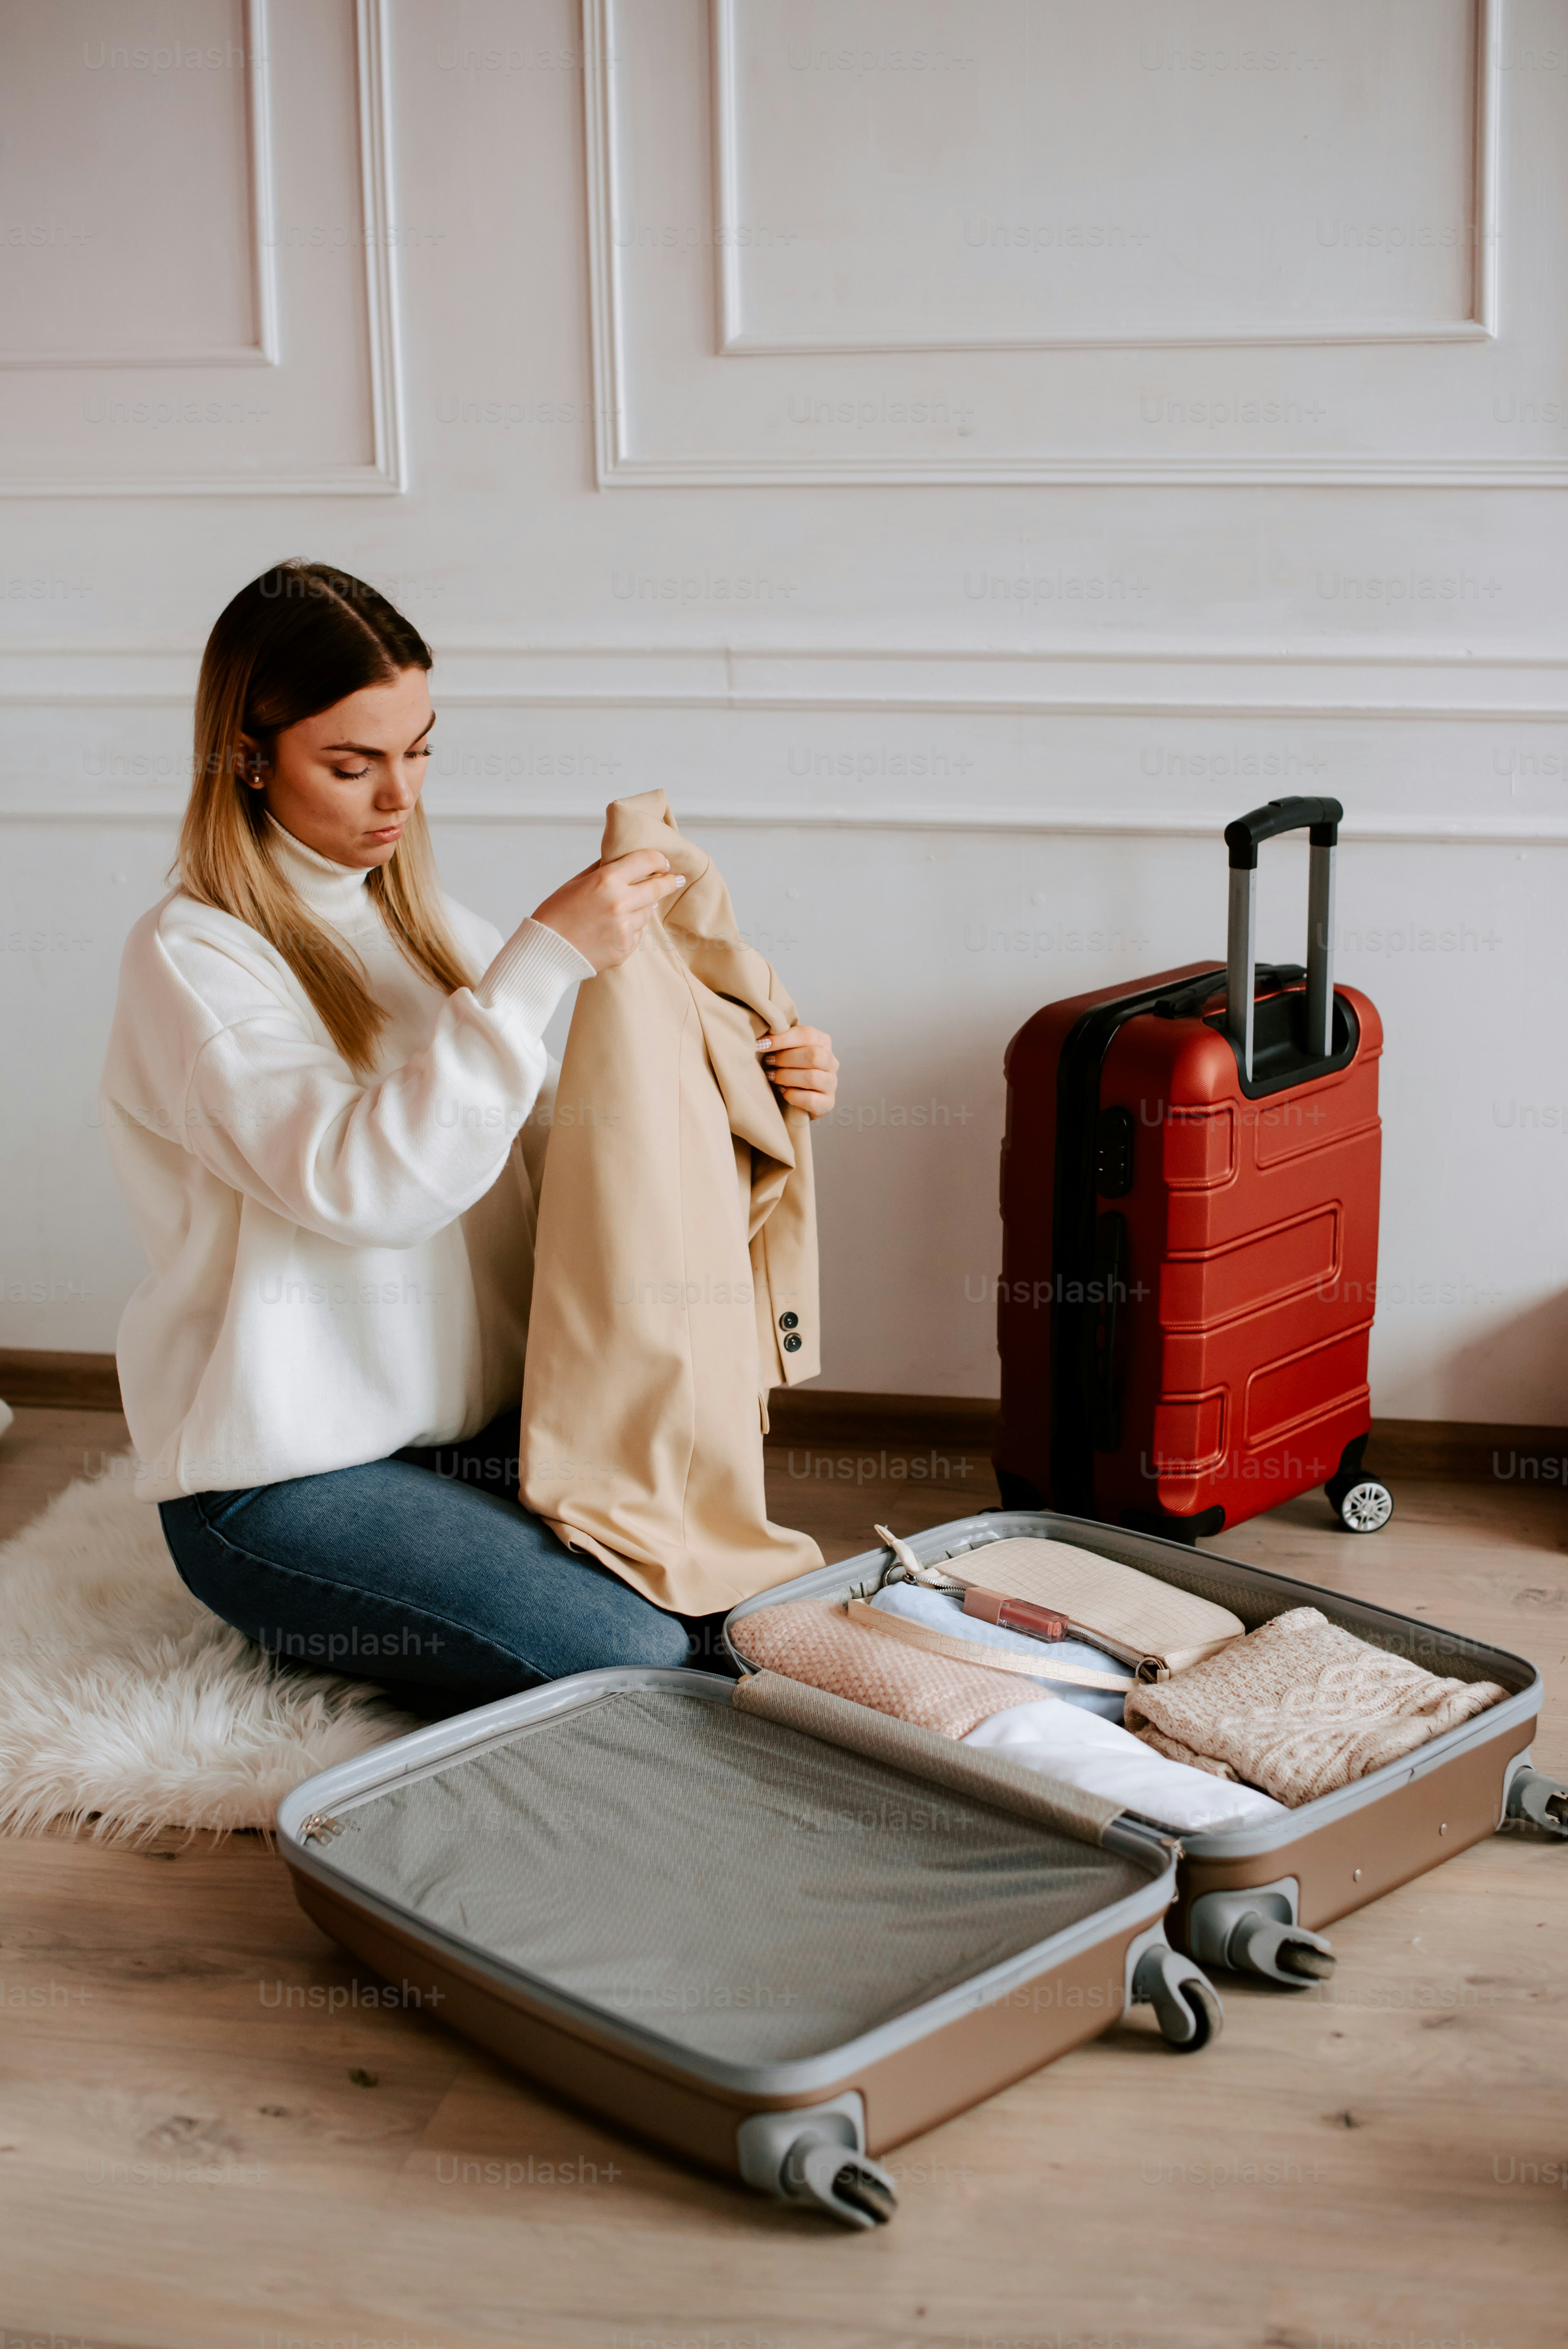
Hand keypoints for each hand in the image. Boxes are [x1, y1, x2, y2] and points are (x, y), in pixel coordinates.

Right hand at [532, 849, 685, 972]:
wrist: (545, 952)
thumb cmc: (556, 913)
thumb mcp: (577, 882)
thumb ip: (603, 870)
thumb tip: (625, 860)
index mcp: (607, 880)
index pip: (647, 861)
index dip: (659, 859)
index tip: (663, 862)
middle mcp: (620, 903)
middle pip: (658, 887)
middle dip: (669, 881)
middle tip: (677, 879)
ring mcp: (625, 928)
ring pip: (646, 913)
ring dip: (639, 909)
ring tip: (616, 913)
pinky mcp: (625, 949)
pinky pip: (637, 934)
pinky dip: (629, 930)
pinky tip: (609, 931)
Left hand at [757, 1025, 837, 1119]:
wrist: (793, 1099)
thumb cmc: (787, 1068)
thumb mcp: (785, 1049)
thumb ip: (779, 1039)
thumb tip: (761, 1038)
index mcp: (823, 1042)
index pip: (807, 1034)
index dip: (782, 1039)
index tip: (761, 1044)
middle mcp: (831, 1062)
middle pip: (813, 1055)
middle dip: (785, 1059)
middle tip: (768, 1062)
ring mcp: (831, 1083)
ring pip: (812, 1078)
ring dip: (786, 1077)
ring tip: (772, 1076)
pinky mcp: (828, 1103)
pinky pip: (810, 1099)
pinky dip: (792, 1095)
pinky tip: (782, 1092)